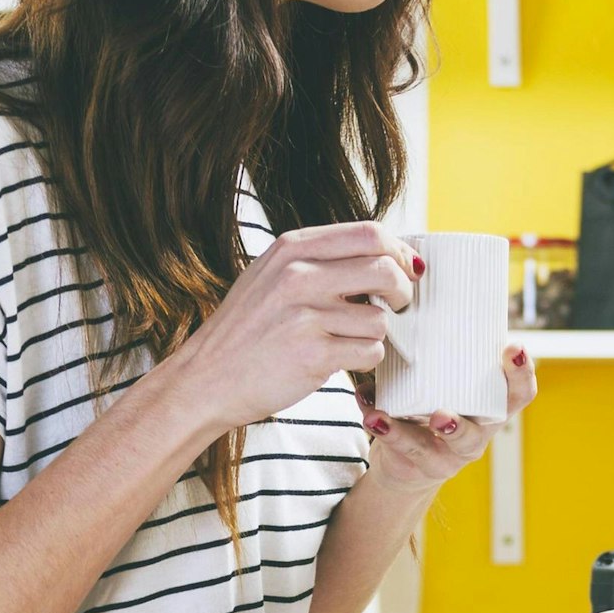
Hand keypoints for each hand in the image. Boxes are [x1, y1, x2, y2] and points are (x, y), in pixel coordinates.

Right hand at [169, 221, 419, 433]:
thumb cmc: (245, 331)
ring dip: (375, 334)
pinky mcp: (313, 353)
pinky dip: (365, 360)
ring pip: (380, 318)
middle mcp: (298, 275)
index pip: (369, 233)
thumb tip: (383, 254)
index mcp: (292, 248)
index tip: (407, 270)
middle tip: (396, 305)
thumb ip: (318, 260)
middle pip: (385, 269)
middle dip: (402, 291)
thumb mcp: (271, 275)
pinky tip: (340, 360)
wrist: (206, 379)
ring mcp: (305, 314)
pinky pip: (370, 351)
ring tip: (348, 340)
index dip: (400, 252)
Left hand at [354, 344, 538, 493]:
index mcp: (490, 408)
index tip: (513, 347)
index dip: (522, 373)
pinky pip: (397, 448)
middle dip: (459, 426)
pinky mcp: (416, 466)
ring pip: (424, 449)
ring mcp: (446, 456)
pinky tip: (367, 412)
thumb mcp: (447, 385)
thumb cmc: (432, 408)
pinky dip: (379, 427)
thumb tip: (414, 289)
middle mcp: (475, 435)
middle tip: (440, 414)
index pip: (520, 394)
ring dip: (404, 432)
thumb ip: (444, 355)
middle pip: (478, 432)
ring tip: (381, 418)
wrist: (409, 464)